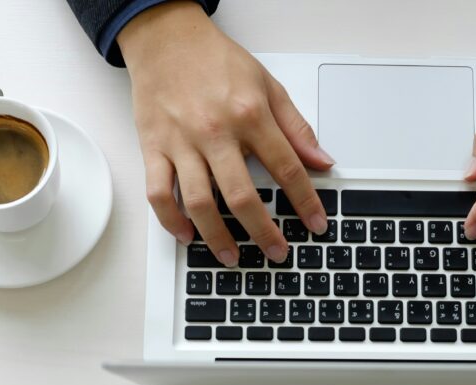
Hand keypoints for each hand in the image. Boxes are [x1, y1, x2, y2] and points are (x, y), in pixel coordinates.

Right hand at [118, 1, 334, 265]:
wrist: (166, 38)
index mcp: (249, 115)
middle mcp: (215, 131)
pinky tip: (187, 235)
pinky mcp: (153, 147)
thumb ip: (296, 128)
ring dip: (217, 236)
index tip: (316, 224)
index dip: (305, 201)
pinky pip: (159, 193)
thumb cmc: (216, 60)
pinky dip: (171, 220)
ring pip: (199, 202)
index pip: (286, 167)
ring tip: (233, 257)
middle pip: (241, 196)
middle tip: (276, 252)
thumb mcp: (268, 85)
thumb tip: (322, 161)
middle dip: (263, 231)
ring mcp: (181, 142)